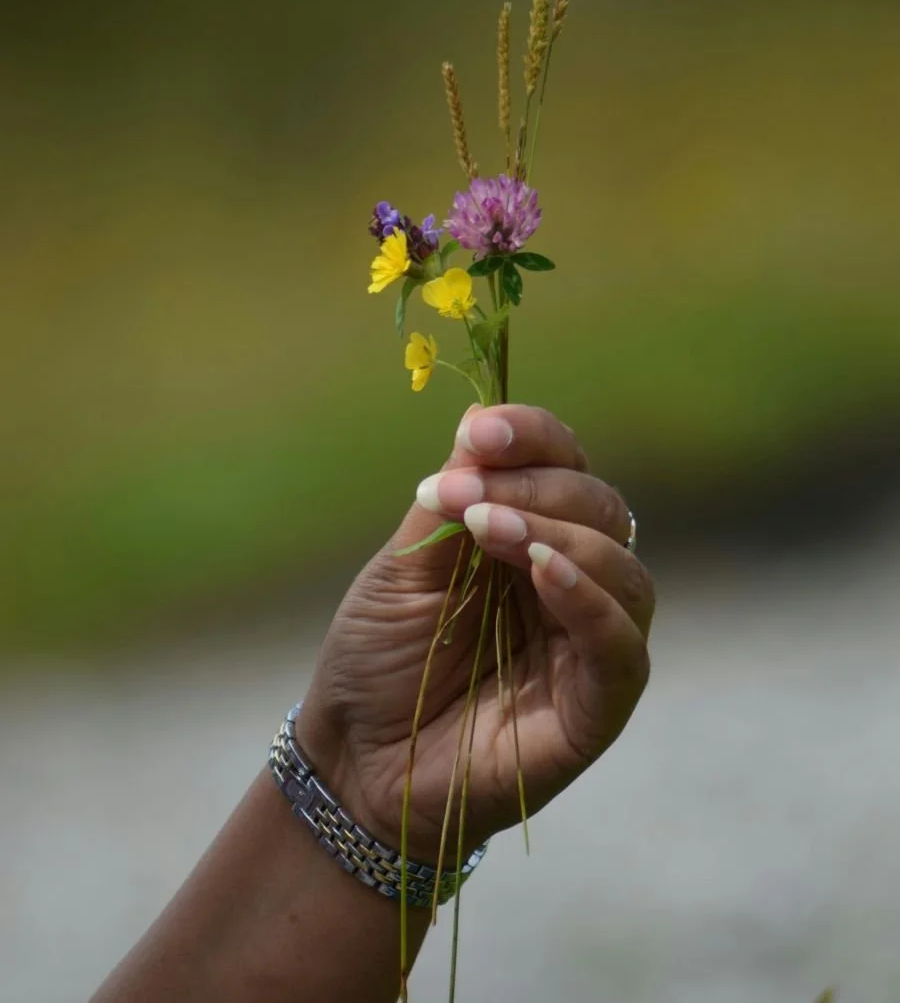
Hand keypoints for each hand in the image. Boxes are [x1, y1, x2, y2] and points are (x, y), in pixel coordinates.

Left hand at [299, 404, 653, 863]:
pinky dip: (589, 599)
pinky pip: (621, 645)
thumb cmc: (379, 660)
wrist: (355, 762)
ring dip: (560, 532)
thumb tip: (479, 420)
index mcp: (532, 537)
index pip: (564, 465)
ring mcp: (590, 644)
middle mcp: (573, 581)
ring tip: (491, 526)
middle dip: (540, 483)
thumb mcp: (404, 566)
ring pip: (622, 568)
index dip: (534, 436)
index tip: (482, 432)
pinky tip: (543, 570)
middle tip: (471, 490)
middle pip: (601, 507)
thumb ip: (450, 499)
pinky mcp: (597, 705)